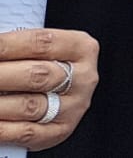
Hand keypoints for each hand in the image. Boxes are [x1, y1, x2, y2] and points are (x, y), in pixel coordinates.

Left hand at [0, 28, 98, 151]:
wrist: (58, 91)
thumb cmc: (42, 64)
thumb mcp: (37, 49)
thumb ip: (15, 47)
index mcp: (81, 48)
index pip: (41, 43)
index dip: (6, 45)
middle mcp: (82, 77)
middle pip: (36, 75)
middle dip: (0, 75)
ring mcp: (73, 106)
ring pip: (28, 106)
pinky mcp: (60, 130)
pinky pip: (25, 132)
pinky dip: (1, 128)